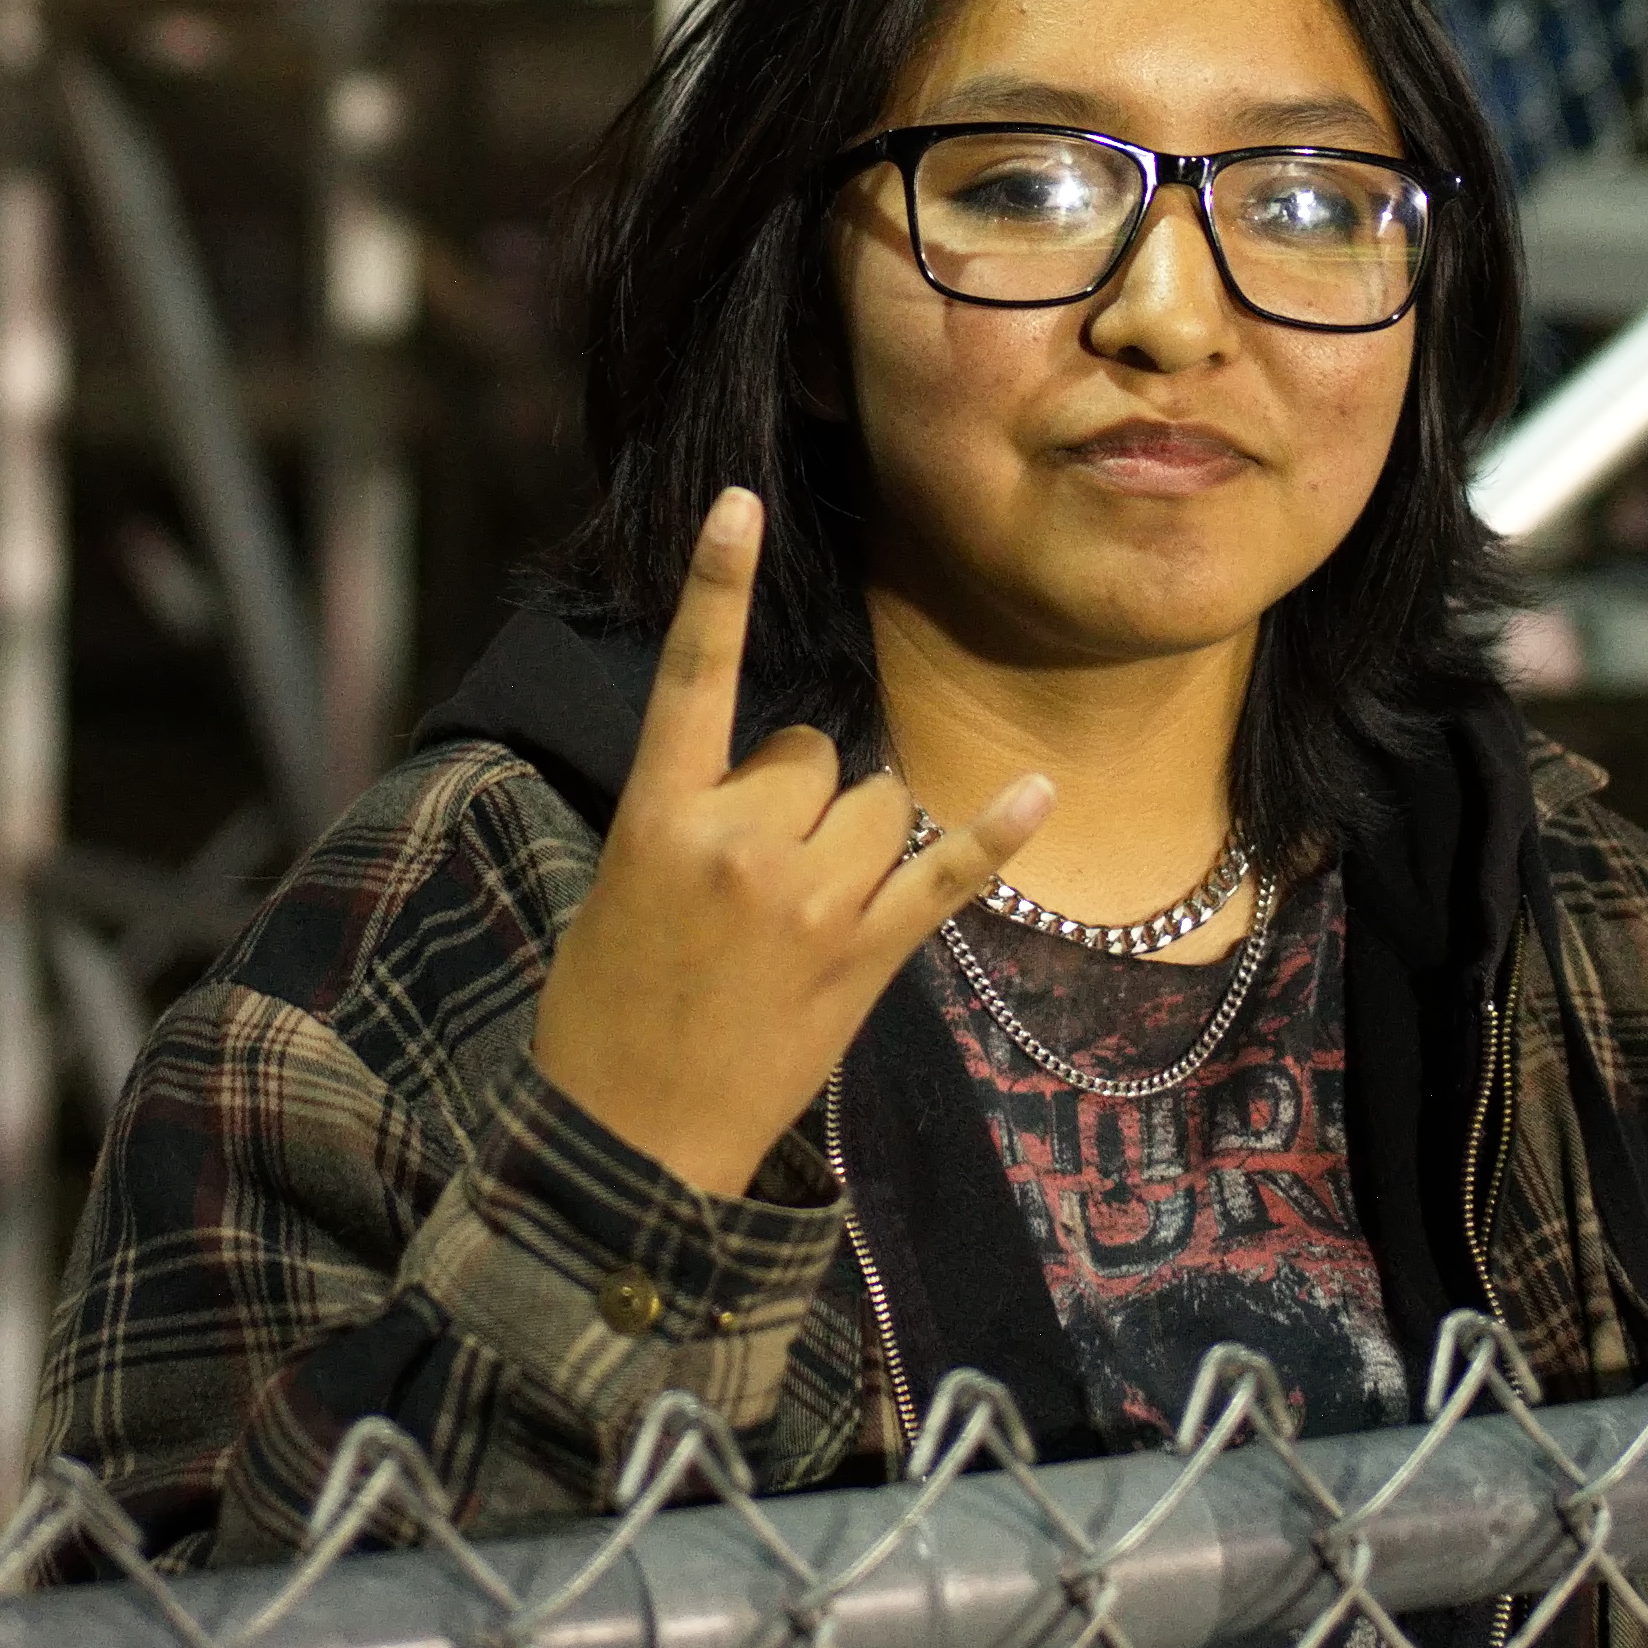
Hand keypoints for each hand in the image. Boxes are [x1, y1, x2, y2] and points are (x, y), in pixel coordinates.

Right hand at [531, 489, 1051, 1198]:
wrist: (627, 1145)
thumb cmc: (606, 1010)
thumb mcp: (622, 885)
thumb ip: (695, 814)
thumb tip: (782, 781)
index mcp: (659, 814)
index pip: (693, 676)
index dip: (716, 584)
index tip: (740, 502)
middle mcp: (742, 843)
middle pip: (809, 751)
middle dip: (795, 796)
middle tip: (751, 881)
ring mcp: (811, 901)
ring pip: (874, 801)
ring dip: (855, 839)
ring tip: (804, 920)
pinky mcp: (868, 956)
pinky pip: (946, 873)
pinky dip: (998, 833)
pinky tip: (1041, 788)